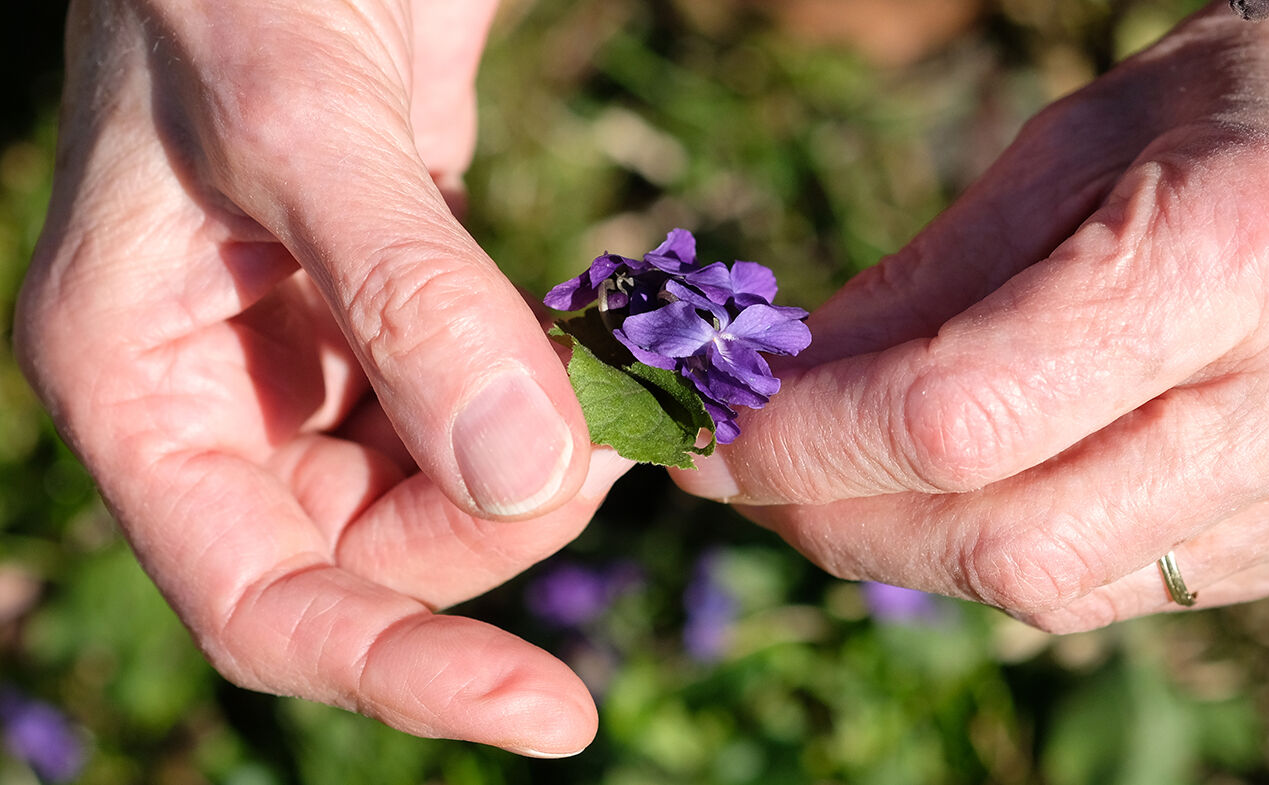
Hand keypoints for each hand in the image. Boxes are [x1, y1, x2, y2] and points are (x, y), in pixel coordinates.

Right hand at [16, 0, 629, 754]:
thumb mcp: (298, 115)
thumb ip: (405, 296)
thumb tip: (521, 479)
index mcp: (140, 385)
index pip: (260, 602)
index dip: (401, 674)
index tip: (555, 714)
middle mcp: (220, 396)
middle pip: (374, 557)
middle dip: (506, 523)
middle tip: (614, 431)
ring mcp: (308, 360)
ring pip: (438, 491)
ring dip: (539, 461)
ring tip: (607, 374)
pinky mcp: (389, 315)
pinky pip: (473, 411)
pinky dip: (545, 400)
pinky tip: (584, 349)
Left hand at [675, 0, 1268, 631]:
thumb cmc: (1247, 101)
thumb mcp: (1070, 144)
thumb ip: (923, 285)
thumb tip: (780, 391)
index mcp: (1238, 253)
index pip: (965, 416)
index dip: (810, 447)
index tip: (710, 443)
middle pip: (1010, 546)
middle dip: (844, 525)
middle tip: (755, 480)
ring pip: (1062, 589)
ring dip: (921, 546)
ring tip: (858, 474)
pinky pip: (1131, 588)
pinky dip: (1025, 547)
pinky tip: (999, 482)